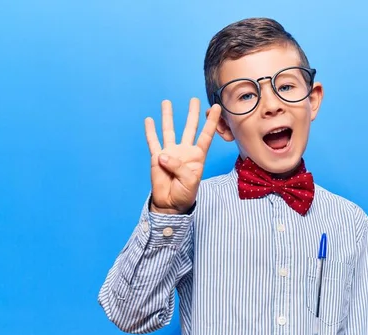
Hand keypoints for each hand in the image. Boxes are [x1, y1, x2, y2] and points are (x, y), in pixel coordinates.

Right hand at [145, 98, 221, 213]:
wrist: (170, 203)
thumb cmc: (184, 193)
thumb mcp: (189, 181)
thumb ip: (178, 166)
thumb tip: (163, 155)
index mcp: (197, 156)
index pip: (206, 135)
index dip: (212, 122)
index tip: (218, 108)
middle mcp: (185, 151)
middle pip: (189, 128)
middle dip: (193, 113)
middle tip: (195, 99)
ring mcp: (170, 152)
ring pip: (169, 130)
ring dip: (168, 116)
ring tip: (167, 102)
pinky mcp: (156, 157)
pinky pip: (153, 141)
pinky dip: (150, 131)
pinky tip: (149, 120)